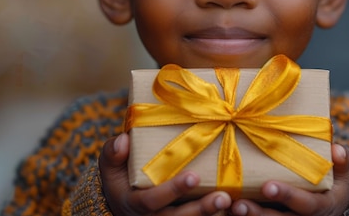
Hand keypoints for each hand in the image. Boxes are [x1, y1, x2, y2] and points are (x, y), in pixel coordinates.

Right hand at [99, 133, 231, 215]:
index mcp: (135, 204)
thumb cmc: (121, 177)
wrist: (124, 201)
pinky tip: (238, 208)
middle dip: (201, 209)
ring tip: (231, 202)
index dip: (173, 190)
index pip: (152, 201)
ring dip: (211, 215)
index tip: (192, 176)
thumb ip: (112, 153)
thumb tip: (123, 140)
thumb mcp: (110, 166)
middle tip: (222, 196)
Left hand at [229, 144, 348, 215]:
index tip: (268, 185)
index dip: (287, 195)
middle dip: (258, 214)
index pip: (305, 205)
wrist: (328, 209)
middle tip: (238, 204)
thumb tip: (336, 148)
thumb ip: (343, 162)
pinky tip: (224, 210)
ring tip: (229, 207)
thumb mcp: (343, 175)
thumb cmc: (333, 185)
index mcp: (321, 207)